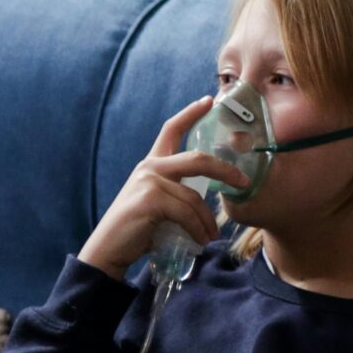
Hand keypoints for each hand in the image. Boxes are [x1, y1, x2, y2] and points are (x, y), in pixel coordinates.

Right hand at [77, 94, 250, 281]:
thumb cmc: (136, 230)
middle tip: (244, 182)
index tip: (208, 100)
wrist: (108, 251)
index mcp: (151, 165)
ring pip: (194, 196)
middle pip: (197, 159)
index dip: (191, 113)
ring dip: (207, 220)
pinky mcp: (150, 199)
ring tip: (211, 237)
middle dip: (225, 170)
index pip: (171, 130)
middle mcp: (149, 167)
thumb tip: (206, 201)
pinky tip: (200, 240)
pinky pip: (186, 213)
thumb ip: (175, 193)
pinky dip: (197, 229)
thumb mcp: (157, 204)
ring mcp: (148, 181)